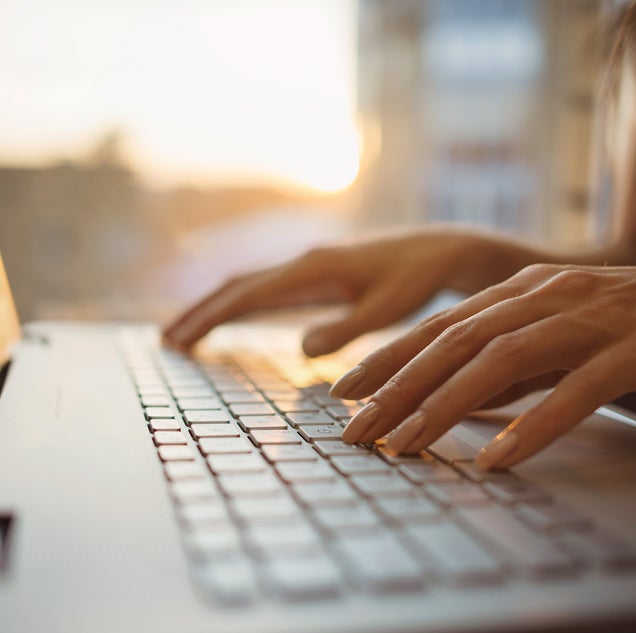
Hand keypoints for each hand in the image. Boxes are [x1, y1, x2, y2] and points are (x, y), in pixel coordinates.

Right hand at [164, 228, 528, 356]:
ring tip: (187, 333)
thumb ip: (347, 328)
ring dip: (216, 308)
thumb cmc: (418, 279)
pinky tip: (234, 319)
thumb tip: (302, 350)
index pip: (249, 294)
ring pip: (249, 286)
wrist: (438, 251)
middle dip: (202, 313)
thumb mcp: (388, 308)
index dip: (212, 317)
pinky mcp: (317, 275)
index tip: (180, 339)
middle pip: (238, 286)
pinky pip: (268, 290)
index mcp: (314, 269)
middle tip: (168, 341)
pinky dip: (242, 306)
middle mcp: (303, 263)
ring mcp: (308, 267)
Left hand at [332, 264, 635, 468]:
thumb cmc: (614, 327)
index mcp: (518, 292)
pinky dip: (535, 424)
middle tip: (356, 429)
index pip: (437, 326)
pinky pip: (577, 389)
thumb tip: (443, 396)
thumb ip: (501, 360)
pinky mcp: (633, 349)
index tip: (345, 392)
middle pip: (455, 342)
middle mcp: (544, 296)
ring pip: (501, 359)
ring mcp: (588, 319)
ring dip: (446, 405)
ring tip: (405, 445)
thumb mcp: (547, 338)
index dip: (388, 358)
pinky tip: (498, 459)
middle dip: (399, 387)